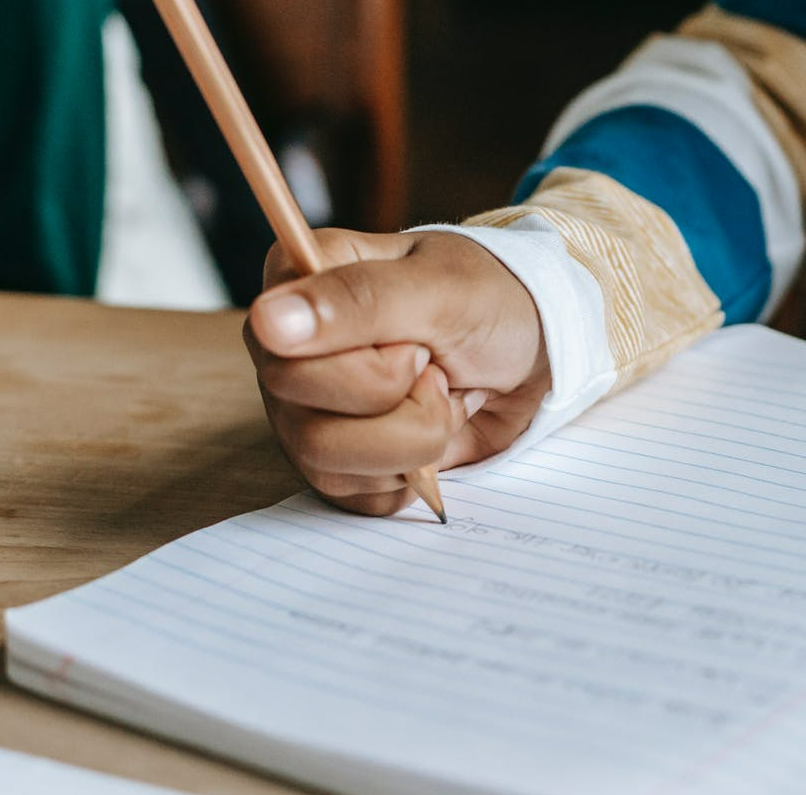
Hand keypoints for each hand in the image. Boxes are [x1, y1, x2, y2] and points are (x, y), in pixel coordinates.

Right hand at [245, 229, 550, 515]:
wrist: (537, 347)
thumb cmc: (489, 300)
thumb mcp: (438, 289)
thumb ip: (357, 300)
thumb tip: (268, 322)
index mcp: (294, 286)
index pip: (282, 357)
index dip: (367, 369)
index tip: (415, 345)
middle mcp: (286, 352)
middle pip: (306, 423)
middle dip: (402, 406)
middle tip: (437, 368)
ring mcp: (307, 411)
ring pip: (328, 465)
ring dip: (414, 439)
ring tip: (443, 396)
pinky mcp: (340, 462)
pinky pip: (357, 497)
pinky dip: (414, 472)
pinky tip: (436, 428)